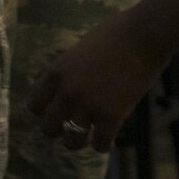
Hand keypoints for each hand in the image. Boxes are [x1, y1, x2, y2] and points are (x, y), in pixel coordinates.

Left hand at [28, 12, 167, 152]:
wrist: (144, 35)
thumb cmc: (116, 34)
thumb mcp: (80, 50)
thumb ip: (70, 71)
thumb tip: (66, 89)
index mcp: (56, 72)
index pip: (34, 105)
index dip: (45, 112)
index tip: (57, 112)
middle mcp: (67, 92)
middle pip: (48, 128)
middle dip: (60, 129)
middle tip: (72, 126)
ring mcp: (88, 105)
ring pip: (72, 141)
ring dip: (79, 142)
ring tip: (89, 138)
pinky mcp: (111, 116)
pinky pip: (100, 144)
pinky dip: (104, 145)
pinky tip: (110, 139)